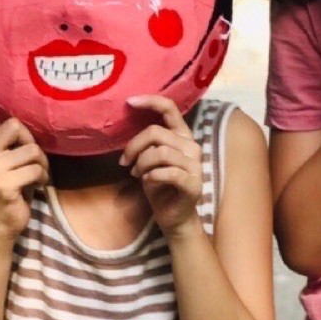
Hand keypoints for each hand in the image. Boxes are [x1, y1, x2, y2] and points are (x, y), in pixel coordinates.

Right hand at [0, 67, 48, 242]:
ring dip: (42, 165)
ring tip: (34, 178)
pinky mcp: (2, 181)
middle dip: (33, 144)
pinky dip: (42, 178)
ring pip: (32, 150)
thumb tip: (22, 120)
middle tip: (32, 163)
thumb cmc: (15, 186)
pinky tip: (34, 188)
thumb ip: (11, 140)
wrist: (3, 222)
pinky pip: (36, 168)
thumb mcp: (11, 159)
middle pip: (17, 125)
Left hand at [122, 95, 202, 239]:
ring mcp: (196, 165)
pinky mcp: (194, 183)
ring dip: (141, 163)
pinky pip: (168, 172)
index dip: (150, 101)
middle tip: (125, 162)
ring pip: (160, 152)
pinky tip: (148, 181)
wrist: (175, 218)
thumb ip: (147, 142)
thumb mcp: (149, 160)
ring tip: (136, 174)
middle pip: (156, 133)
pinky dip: (152, 176)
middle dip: (134, 146)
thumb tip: (127, 124)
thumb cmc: (160, 186)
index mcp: (182, 136)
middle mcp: (192, 146)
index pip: (170, 109)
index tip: (129, 101)